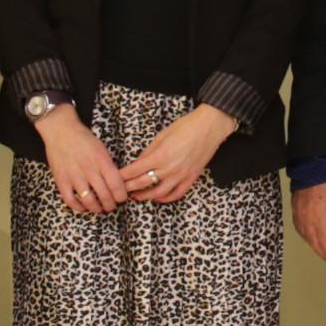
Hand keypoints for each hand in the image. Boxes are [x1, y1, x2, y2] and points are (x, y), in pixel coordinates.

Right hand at [37, 106, 125, 215]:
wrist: (61, 130)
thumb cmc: (83, 139)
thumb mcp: (102, 148)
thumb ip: (108, 166)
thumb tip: (117, 184)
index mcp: (101, 160)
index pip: (116, 184)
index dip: (121, 196)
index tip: (122, 198)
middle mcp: (89, 169)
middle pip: (104, 195)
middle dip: (111, 205)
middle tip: (112, 206)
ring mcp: (74, 175)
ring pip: (89, 201)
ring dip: (97, 208)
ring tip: (100, 209)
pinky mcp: (61, 180)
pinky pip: (70, 200)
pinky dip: (79, 207)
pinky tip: (84, 207)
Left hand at [122, 104, 236, 204]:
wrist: (209, 128)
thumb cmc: (186, 127)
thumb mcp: (161, 135)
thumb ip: (149, 151)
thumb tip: (139, 162)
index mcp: (160, 155)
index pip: (135, 170)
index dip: (123, 175)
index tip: (115, 178)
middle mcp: (169, 168)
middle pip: (143, 183)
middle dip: (129, 187)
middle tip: (120, 190)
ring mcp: (181, 175)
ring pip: (159, 193)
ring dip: (145, 197)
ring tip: (136, 197)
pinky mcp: (191, 178)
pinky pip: (177, 193)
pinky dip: (166, 199)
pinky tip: (158, 198)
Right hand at [293, 177, 325, 267]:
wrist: (314, 156)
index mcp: (320, 214)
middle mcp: (307, 215)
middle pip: (314, 242)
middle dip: (324, 254)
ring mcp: (299, 211)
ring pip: (306, 236)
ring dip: (315, 247)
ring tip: (324, 253)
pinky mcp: (295, 206)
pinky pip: (299, 227)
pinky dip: (306, 236)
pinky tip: (311, 238)